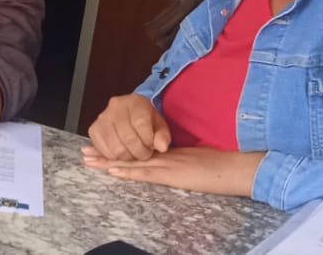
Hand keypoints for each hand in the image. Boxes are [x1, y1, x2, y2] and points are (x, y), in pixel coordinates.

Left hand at [83, 145, 265, 196]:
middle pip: (130, 154)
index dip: (119, 149)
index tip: (100, 148)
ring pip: (132, 162)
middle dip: (106, 153)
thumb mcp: (197, 161)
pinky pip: (146, 172)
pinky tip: (113, 169)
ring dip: (109, 161)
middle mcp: (165, 156)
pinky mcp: (173, 173)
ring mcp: (168, 163)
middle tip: (84, 152)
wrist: (238, 166)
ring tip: (89, 159)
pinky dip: (128, 170)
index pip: (139, 151)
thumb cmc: (223, 166)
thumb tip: (172, 165)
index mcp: (170, 153)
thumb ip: (181, 162)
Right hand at [86, 93, 170, 161]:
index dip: (148, 140)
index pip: (140, 123)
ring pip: (115, 147)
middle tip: (144, 154)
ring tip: (133, 153)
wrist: (129, 114)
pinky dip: (114, 157)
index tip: (152, 146)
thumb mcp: (159, 125)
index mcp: (134, 102)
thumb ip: (163, 136)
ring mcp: (102, 118)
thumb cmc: (146, 120)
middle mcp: (115, 106)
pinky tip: (122, 153)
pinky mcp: (93, 130)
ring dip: (127, 157)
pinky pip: (103, 150)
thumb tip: (162, 147)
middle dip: (139, 152)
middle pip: (127, 138)